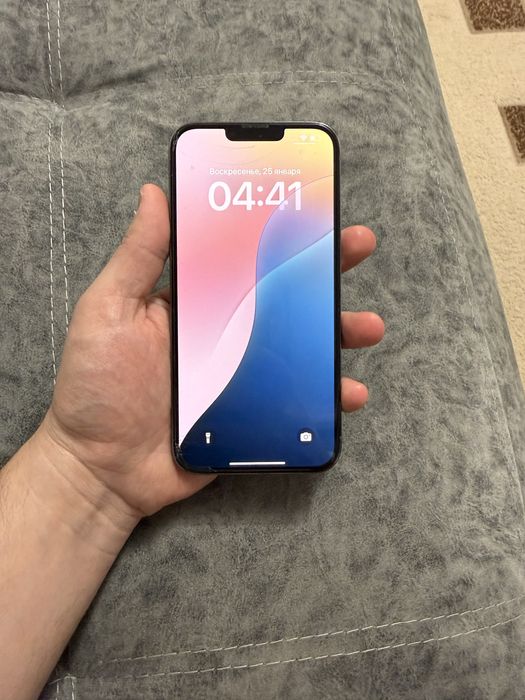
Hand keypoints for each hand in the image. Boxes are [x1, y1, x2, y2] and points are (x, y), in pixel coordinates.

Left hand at [37, 184, 383, 524]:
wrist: (101, 469)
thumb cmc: (96, 386)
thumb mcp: (109, 309)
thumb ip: (138, 256)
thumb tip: (155, 192)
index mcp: (194, 300)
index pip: (242, 256)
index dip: (275, 230)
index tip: (310, 205)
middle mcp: (224, 330)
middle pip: (282, 294)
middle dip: (323, 269)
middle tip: (357, 247)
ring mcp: (242, 373)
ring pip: (300, 345)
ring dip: (339, 332)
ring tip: (366, 327)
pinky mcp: (253, 413)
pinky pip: (298, 399)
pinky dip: (328, 397)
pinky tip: (349, 393)